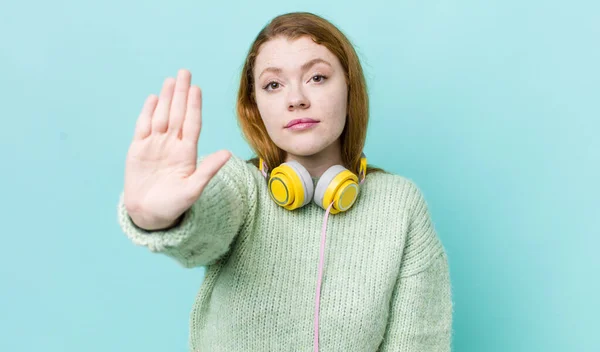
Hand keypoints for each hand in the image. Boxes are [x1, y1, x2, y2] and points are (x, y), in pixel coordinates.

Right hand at [123, 69, 230, 229]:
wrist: (148, 214)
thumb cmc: (174, 205)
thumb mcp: (193, 189)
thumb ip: (208, 170)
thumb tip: (228, 154)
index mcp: (187, 153)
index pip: (192, 124)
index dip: (194, 106)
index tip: (197, 89)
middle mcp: (172, 144)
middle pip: (177, 114)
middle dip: (180, 94)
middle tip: (184, 72)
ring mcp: (155, 145)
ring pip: (162, 116)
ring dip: (166, 98)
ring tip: (170, 80)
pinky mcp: (138, 149)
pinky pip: (143, 126)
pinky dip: (147, 112)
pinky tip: (153, 98)